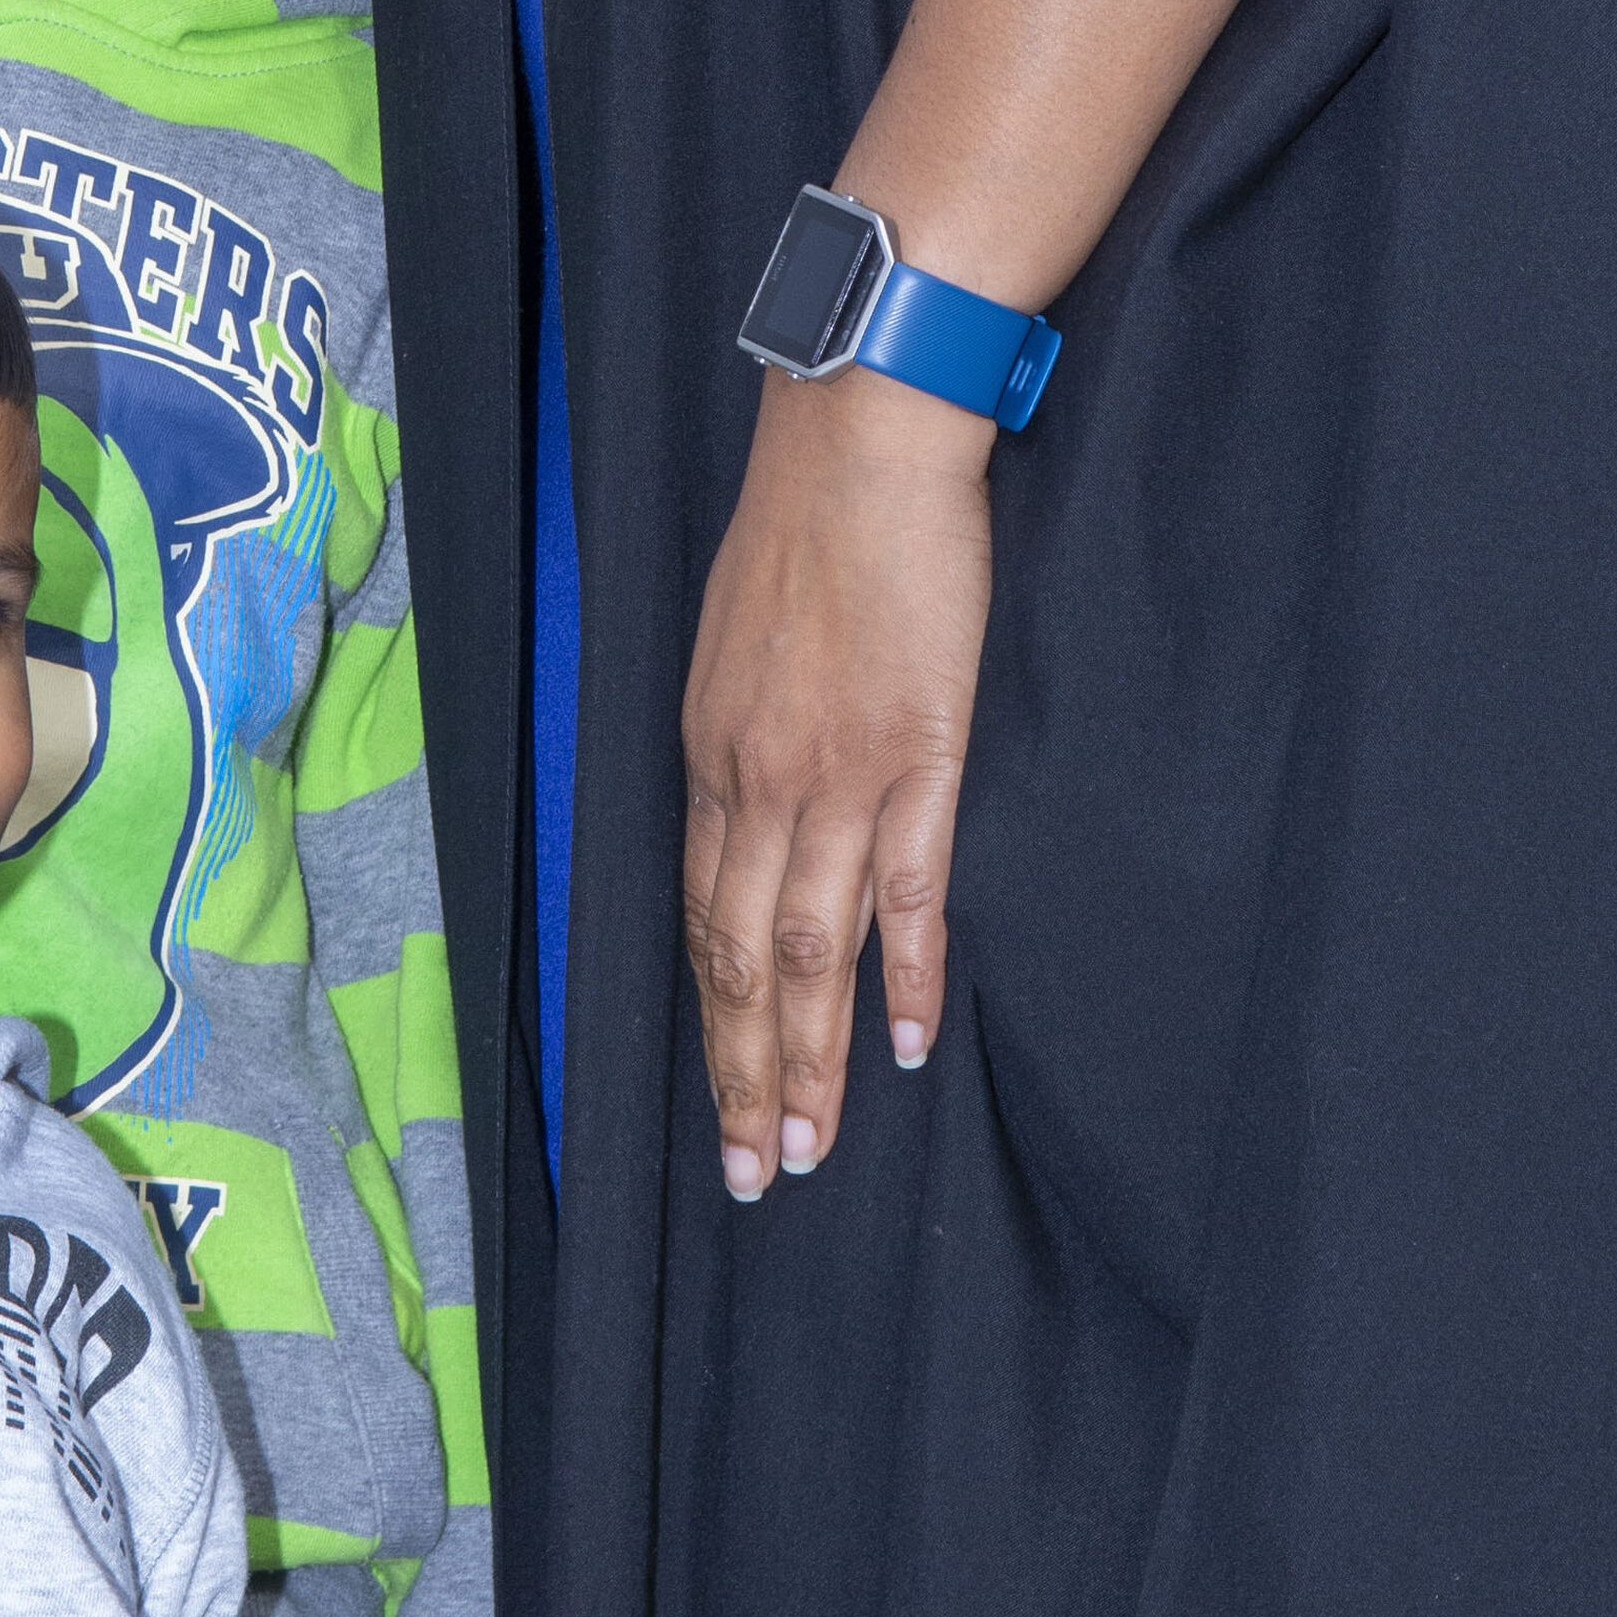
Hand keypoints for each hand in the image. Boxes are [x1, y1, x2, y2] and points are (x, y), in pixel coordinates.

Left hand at [681, 363, 989, 1193]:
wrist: (860, 445)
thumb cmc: (803, 525)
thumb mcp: (735, 640)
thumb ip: (741, 731)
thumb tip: (748, 797)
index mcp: (709, 757)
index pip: (699, 920)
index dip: (710, 1022)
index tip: (723, 1100)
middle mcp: (756, 782)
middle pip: (740, 960)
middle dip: (748, 1076)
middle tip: (760, 1171)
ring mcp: (836, 775)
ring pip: (810, 949)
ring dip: (813, 1058)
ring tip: (817, 1146)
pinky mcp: (917, 755)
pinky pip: (906, 890)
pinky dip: (904, 976)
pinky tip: (909, 1045)